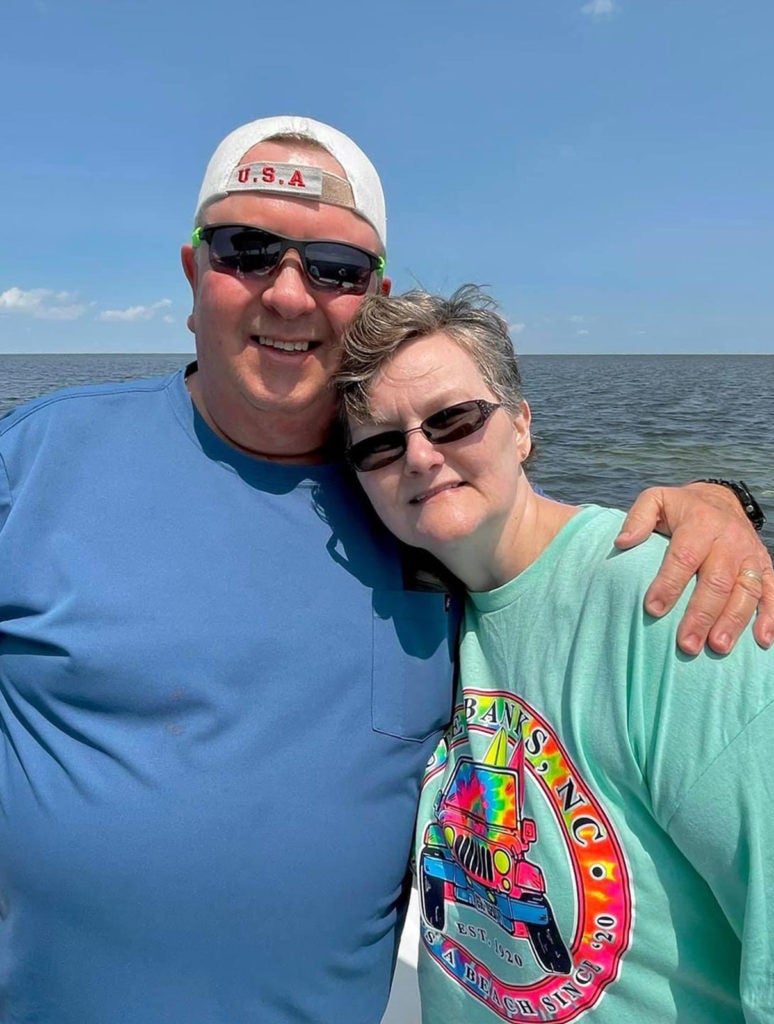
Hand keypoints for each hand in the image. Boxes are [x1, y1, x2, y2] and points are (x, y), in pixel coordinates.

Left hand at [615, 483, 772, 654]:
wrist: (722, 500)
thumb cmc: (681, 509)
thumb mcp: (657, 500)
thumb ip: (638, 517)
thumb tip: (622, 542)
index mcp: (700, 523)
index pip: (684, 556)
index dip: (669, 583)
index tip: (653, 609)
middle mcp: (729, 540)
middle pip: (716, 581)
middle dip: (701, 615)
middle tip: (686, 644)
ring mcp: (750, 555)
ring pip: (745, 591)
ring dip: (733, 621)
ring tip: (718, 647)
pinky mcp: (765, 567)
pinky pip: (772, 592)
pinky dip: (771, 616)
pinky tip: (762, 640)